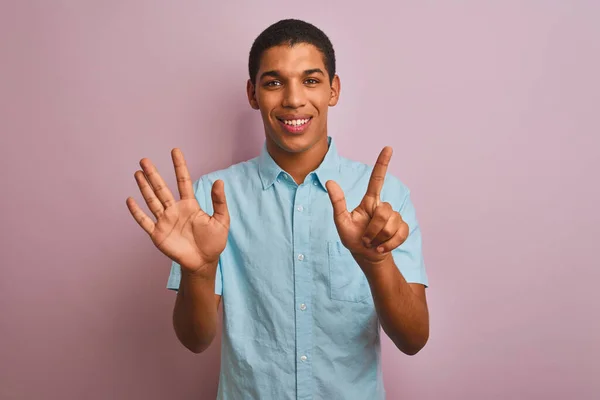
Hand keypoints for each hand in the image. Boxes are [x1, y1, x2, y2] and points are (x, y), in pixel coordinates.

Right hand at [126, 149, 229, 275]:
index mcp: (190, 205)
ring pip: (152, 200)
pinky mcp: (158, 234)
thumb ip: (219, 201)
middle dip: (153, 174)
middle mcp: (175, 210)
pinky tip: (130, 200)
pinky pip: (145, 221)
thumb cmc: (213, 242)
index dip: (179, 166)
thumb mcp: (221, 220)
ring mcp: (165, 221)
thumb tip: (219, 181)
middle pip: (162, 188)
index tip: (175, 151)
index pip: (183, 181)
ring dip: (144, 187)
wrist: (203, 263)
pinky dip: (137, 212)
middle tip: (145, 160)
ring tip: (138, 173)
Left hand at [326, 147, 408, 264]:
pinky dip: (390, 244)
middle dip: (374, 229)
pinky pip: (401, 233)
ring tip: (373, 244)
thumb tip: (329, 181)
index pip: (377, 179)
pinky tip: (382, 248)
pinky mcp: (402, 229)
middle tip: (365, 239)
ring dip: (380, 238)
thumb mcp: (341, 221)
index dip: (382, 163)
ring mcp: (394, 218)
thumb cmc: (352, 238)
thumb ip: (337, 202)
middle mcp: (383, 207)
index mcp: (369, 201)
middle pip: (385, 212)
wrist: (365, 255)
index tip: (388, 148)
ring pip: (392, 223)